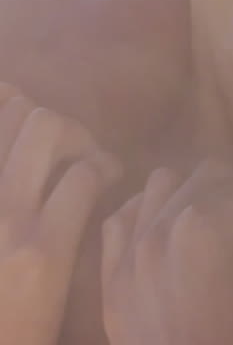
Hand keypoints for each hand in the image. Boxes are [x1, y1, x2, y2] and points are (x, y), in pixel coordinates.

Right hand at [0, 84, 119, 344]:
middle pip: (31, 116)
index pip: (1, 113)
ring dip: (83, 143)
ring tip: (95, 171)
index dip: (15, 101)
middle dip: (64, 127)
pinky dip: (105, 173)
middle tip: (76, 158)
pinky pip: (83, 177)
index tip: (32, 109)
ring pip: (52, 129)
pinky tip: (110, 188)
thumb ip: (8, 190)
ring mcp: (6, 214)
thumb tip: (20, 131)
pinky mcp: (41, 244)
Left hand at [102, 160, 232, 344]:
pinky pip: (126, 218)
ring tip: (220, 248)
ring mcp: (125, 258)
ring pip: (164, 185)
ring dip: (196, 201)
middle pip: (210, 173)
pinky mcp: (110, 287)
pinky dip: (151, 217)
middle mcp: (156, 229)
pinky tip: (176, 247)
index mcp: (206, 225)